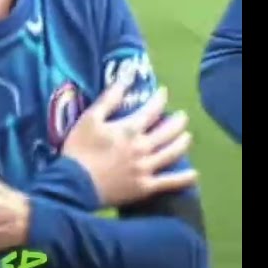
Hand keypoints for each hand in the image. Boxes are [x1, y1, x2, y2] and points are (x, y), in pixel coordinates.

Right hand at [60, 79, 197, 207]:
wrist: (74, 185)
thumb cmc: (79, 150)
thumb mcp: (89, 119)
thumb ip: (109, 99)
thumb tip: (125, 79)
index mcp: (130, 129)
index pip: (152, 110)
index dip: (159, 99)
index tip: (163, 92)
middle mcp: (143, 147)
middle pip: (168, 131)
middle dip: (177, 121)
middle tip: (182, 116)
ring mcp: (146, 168)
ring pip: (172, 153)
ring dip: (183, 143)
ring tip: (187, 137)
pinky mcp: (145, 187)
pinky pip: (170, 182)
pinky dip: (184, 178)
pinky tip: (194, 174)